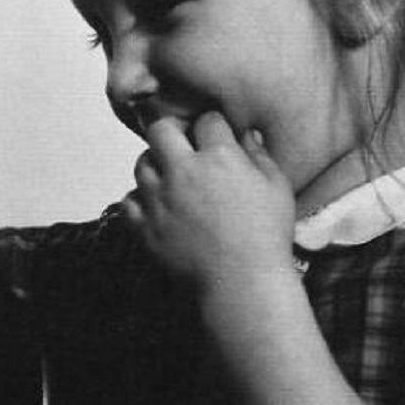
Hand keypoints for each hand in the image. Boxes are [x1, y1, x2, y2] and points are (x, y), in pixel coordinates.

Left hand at [122, 112, 294, 293]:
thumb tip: (245, 135)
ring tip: (171, 176)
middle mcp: (184, 172)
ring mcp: (160, 199)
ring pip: (141, 163)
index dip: (213, 125)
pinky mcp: (145, 226)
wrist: (243, 284)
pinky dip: (139, 199)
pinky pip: (128, 200)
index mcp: (219, 158)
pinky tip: (156, 204)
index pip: (206, 120)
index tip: (216, 135)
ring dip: (155, 164)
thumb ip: (259, 155)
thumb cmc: (266, 237)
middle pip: (161, 129)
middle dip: (173, 131)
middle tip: (184, 145)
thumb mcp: (276, 188)